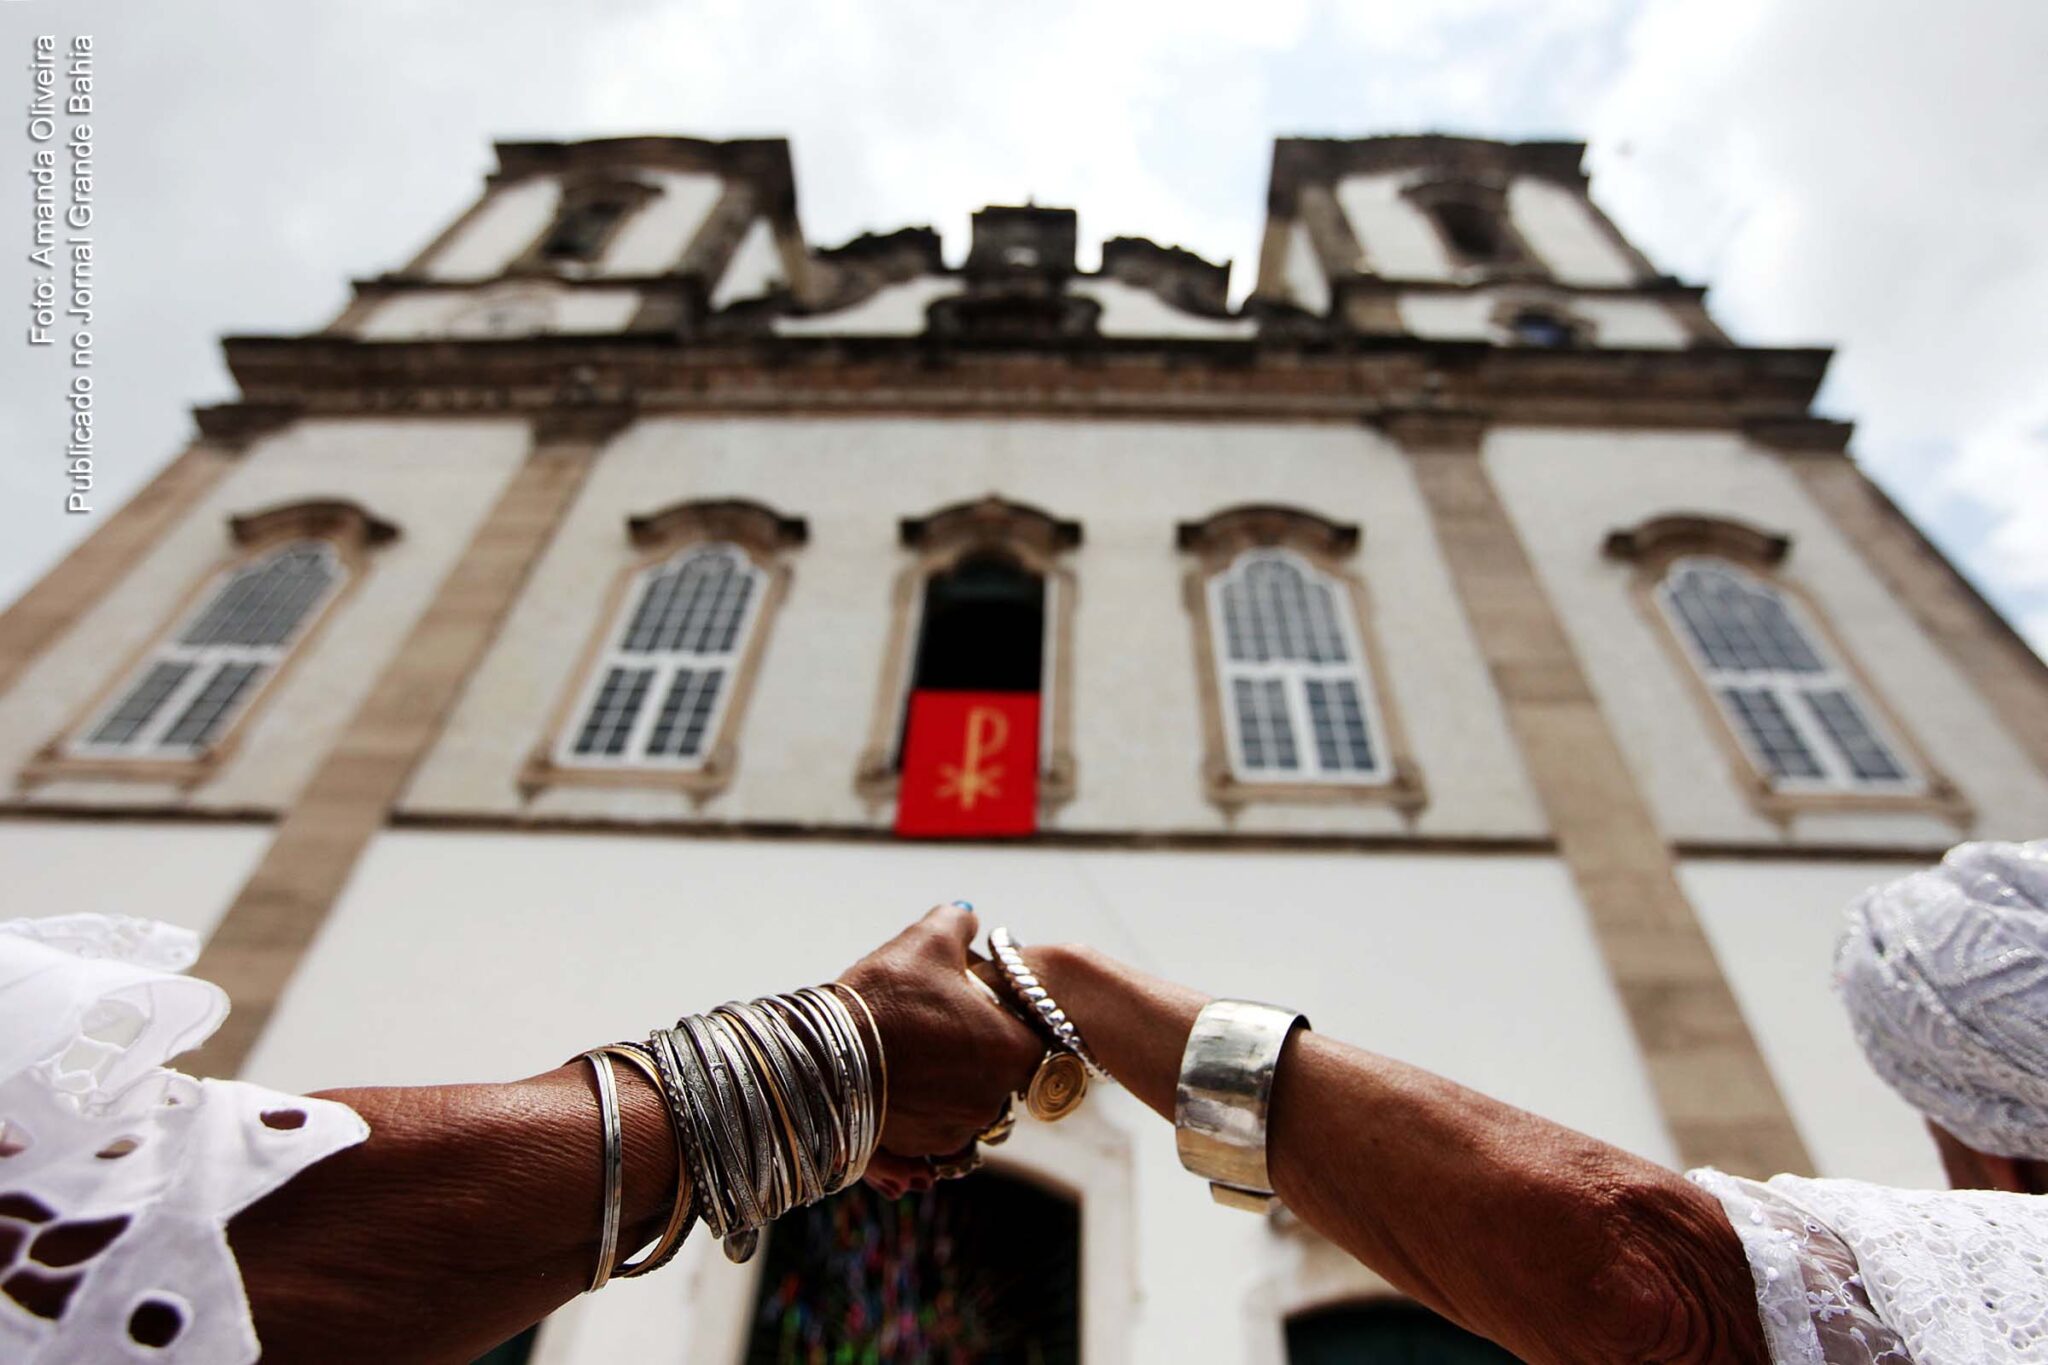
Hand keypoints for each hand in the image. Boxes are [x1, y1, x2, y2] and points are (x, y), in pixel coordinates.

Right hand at [839, 903, 1041, 1187]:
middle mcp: (991, 1101)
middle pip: (999, 1078)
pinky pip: (929, 1136)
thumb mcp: (927, 939)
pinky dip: (917, 1118)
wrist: (825, 1055)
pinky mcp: (916, 1152)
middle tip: (938, 1030)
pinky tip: (895, 1092)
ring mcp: (953, 1132)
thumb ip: (958, 922)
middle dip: (974, 1057)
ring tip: (910, 1058)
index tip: (980, 1010)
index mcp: (1011, 1051)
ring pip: (963, 1108)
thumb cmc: (886, 996)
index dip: (1007, 1023)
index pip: (1034, 1041)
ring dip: (946, 1089)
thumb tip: (966, 916)